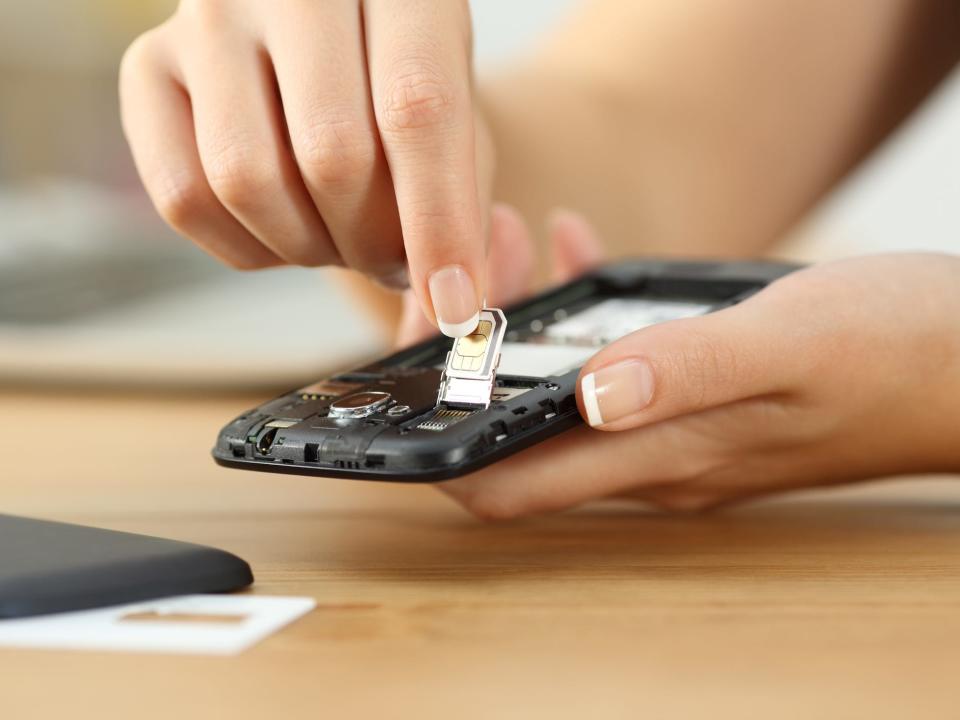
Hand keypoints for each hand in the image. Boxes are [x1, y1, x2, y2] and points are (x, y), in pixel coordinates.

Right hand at [120, 0, 491, 335]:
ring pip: (247, 180)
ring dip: (307, 248)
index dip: (439, 221)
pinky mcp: (147, 65)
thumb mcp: (460, 119)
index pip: (417, 107)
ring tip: (339, 236)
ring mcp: (208, 18)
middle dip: (372, 243)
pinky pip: (184, 197)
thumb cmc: (400, 82)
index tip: (454, 301)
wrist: (330, 39)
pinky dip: (247, 247)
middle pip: (330, 154)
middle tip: (391, 259)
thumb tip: (449, 296)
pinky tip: (283, 228)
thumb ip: (467, 201)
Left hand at [435, 220, 959, 517]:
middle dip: (465, 361)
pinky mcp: (693, 399)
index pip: (505, 486)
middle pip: (512, 436)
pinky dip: (578, 312)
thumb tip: (588, 392)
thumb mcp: (789, 344)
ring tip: (512, 241)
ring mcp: (671, 431)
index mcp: (661, 456)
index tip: (414, 364)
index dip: (437, 444)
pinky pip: (607, 365)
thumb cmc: (899, 353)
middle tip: (463, 272)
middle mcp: (652, 458)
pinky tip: (581, 255)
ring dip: (518, 326)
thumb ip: (687, 368)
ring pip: (554, 394)